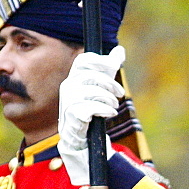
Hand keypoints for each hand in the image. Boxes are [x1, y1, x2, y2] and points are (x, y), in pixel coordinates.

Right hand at [58, 46, 125, 184]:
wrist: (81, 137)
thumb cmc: (91, 110)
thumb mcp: (102, 87)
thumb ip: (109, 68)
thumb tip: (120, 50)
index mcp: (75, 78)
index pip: (84, 60)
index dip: (100, 61)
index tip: (115, 67)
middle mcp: (69, 87)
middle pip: (91, 75)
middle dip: (109, 83)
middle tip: (119, 94)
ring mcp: (68, 102)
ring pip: (91, 91)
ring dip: (108, 99)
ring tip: (114, 106)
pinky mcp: (72, 116)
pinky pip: (89, 107)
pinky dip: (103, 109)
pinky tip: (109, 113)